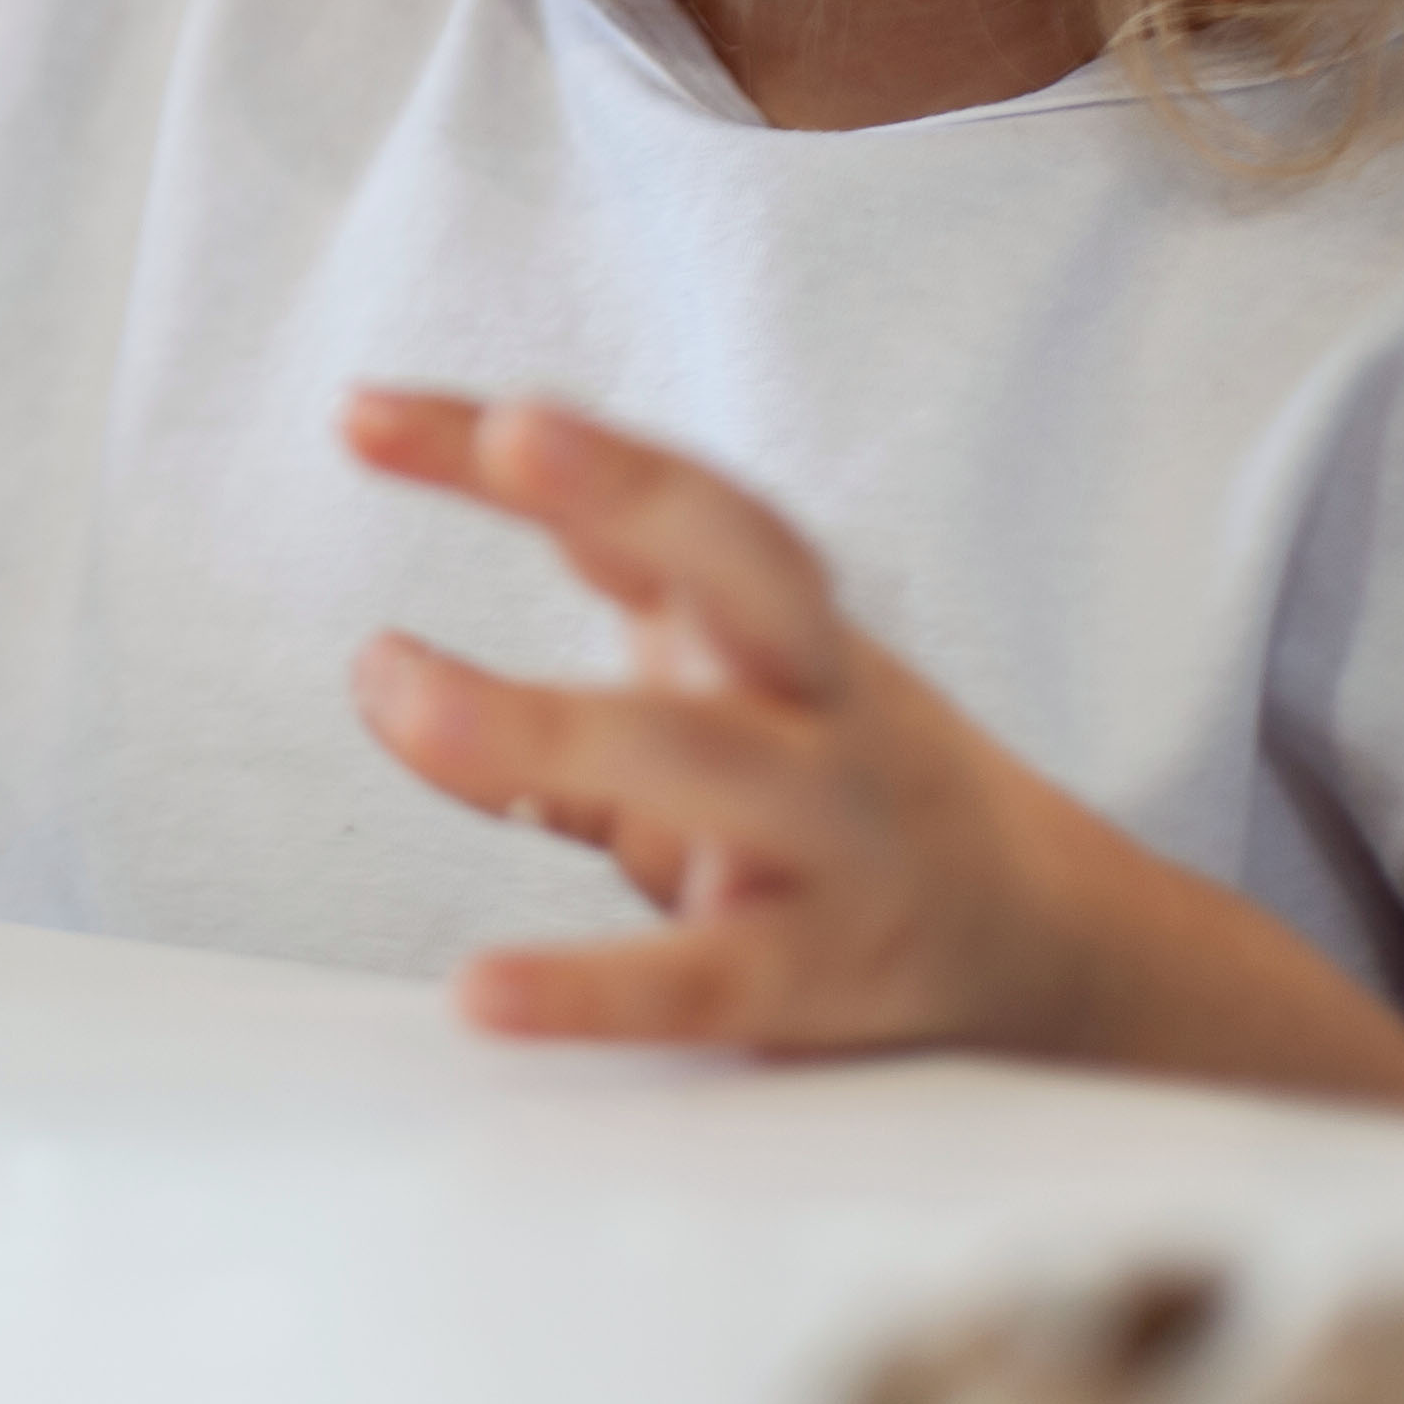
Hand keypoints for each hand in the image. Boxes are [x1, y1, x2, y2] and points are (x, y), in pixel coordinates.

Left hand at [340, 388, 1188, 1061]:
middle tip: (515, 435)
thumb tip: (389, 675)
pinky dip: (592, 985)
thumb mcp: (718, 701)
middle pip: (744, 565)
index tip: (360, 414)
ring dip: (553, 723)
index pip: (656, 502)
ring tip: (402, 698)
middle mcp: (817, 702)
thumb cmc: (834, 797)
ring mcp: (835, 833)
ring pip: (712, 760)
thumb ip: (560, 691)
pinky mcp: (824, 975)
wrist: (1043, 949)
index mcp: (777, 625)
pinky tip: (481, 989)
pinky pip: (705, 973)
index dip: (518, 449)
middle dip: (631, 489)